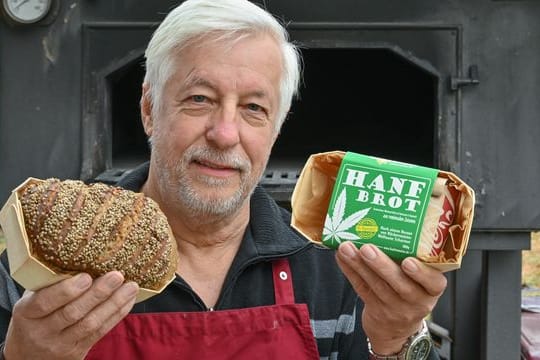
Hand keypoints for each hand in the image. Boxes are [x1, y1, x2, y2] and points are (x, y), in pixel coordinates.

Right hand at [3, 271, 138, 359]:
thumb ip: (51, 284)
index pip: (44, 302)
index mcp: (26, 314)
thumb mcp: (31, 301)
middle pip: (73, 313)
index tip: (86, 276)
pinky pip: (100, 332)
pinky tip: (128, 300)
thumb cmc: (34, 317)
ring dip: (114, 304)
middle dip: (98, 294)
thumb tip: (84, 257)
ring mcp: (60, 344)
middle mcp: (42, 332)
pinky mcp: (77, 352)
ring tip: (131, 286)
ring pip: (90, 324)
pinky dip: (117, 314)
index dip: (66, 290)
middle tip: (117, 276)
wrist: (28, 356)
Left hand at [336, 242, 446, 354]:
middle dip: (382, 265)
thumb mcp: (422, 280)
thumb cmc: (412, 290)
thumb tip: (388, 224)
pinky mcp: (376, 310)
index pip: (434, 283)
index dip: (422, 273)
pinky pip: (361, 289)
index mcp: (432, 289)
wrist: (398, 328)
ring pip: (376, 286)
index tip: (408, 261)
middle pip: (400, 284)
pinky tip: (341, 257)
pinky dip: (350, 271)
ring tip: (347, 248)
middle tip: (367, 248)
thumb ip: (414, 258)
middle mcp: (416, 301)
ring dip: (359, 265)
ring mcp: (395, 308)